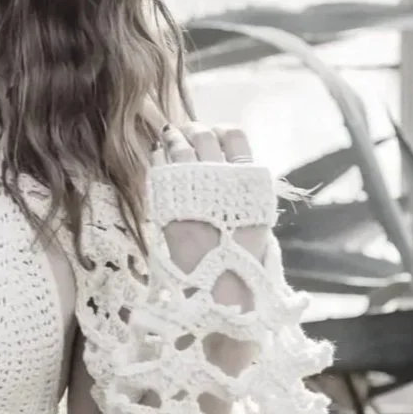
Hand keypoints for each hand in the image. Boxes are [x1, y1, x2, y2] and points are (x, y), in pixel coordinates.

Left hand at [152, 121, 267, 271]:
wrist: (220, 283)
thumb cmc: (241, 253)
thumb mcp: (254, 215)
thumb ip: (242, 186)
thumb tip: (224, 158)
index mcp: (247, 181)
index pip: (235, 136)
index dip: (222, 130)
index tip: (214, 132)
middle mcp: (220, 180)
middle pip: (204, 137)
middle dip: (194, 130)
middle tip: (186, 132)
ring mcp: (192, 190)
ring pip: (180, 148)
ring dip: (172, 138)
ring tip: (168, 136)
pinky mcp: (168, 203)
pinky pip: (160, 169)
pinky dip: (158, 157)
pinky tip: (158, 156)